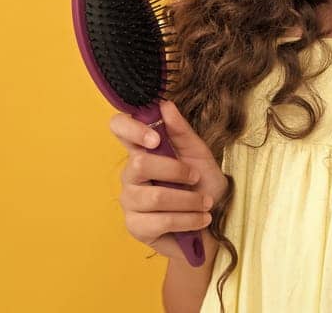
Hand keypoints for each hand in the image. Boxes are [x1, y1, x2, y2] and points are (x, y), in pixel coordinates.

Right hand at [108, 99, 227, 261]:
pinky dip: (189, 219)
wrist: (212, 224)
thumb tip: (165, 105)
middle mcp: (130, 175)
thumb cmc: (202, 186)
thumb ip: (181, 131)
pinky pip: (161, 220)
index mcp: (143, 151)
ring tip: (206, 204)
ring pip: (155, 196)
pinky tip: (201, 219)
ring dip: (189, 200)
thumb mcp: (199, 155)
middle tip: (196, 178)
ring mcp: (130, 201)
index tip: (156, 139)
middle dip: (176, 171)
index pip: (119, 128)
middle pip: (139, 164)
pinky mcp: (136, 226)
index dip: (131, 128)